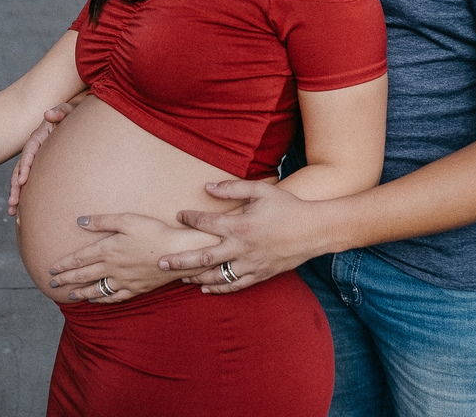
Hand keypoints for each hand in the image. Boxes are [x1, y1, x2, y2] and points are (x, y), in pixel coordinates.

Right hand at [7, 101, 76, 214]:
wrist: (76, 117)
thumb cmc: (73, 114)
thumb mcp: (69, 110)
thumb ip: (61, 111)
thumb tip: (49, 114)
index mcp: (39, 136)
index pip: (29, 151)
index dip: (24, 166)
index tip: (22, 181)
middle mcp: (34, 148)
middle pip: (21, 168)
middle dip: (15, 186)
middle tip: (13, 203)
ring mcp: (37, 158)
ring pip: (22, 177)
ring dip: (16, 194)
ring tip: (12, 211)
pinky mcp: (41, 166)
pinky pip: (31, 180)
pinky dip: (26, 194)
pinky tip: (22, 209)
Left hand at [47, 213, 215, 302]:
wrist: (179, 252)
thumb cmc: (153, 231)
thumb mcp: (126, 219)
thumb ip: (101, 221)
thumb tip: (80, 221)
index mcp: (108, 249)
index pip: (79, 259)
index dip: (63, 264)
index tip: (51, 269)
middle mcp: (112, 268)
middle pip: (83, 275)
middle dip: (65, 279)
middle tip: (51, 283)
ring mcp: (124, 281)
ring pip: (96, 289)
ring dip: (80, 292)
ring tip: (68, 295)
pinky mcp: (136, 288)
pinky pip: (114, 297)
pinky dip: (102, 299)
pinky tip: (95, 300)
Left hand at [159, 179, 318, 293]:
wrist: (315, 230)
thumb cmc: (287, 207)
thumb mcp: (261, 191)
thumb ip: (233, 188)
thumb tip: (207, 187)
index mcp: (240, 225)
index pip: (206, 222)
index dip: (190, 218)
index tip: (178, 215)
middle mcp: (242, 248)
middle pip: (203, 258)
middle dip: (179, 261)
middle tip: (160, 263)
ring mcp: (251, 264)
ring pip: (217, 275)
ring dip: (195, 277)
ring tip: (178, 277)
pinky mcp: (260, 275)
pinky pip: (235, 285)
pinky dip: (218, 288)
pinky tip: (205, 288)